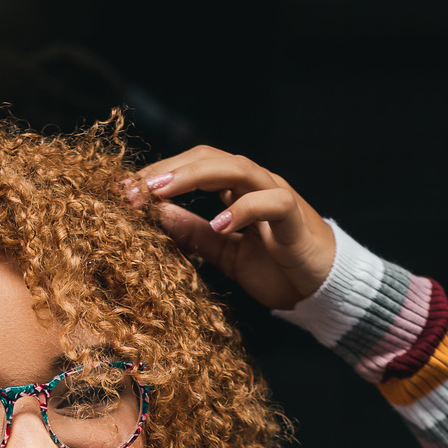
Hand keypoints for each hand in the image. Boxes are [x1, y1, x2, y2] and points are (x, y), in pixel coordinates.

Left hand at [130, 145, 335, 310]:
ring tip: (161, 192)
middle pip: (209, 158)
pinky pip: (270, 203)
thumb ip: (195, 234)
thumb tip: (158, 216)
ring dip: (195, 177)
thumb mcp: (225, 253)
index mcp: (237, 190)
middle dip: (168, 170)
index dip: (160, 175)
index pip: (194, 167)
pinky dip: (243, 210)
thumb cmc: (277, 269)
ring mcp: (277, 195)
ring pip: (236, 169)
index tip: (125, 192)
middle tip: (134, 188)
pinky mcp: (295, 218)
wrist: (322, 289)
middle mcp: (255, 184)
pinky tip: (219, 224)